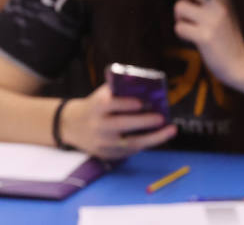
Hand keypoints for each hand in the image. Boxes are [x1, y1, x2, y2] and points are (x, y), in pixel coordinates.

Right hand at [60, 85, 176, 159]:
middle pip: (122, 126)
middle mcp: (98, 126)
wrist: (72, 126)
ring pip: (130, 143)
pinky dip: (145, 144)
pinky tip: (158, 137)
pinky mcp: (107, 155)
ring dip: (153, 138)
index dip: (126, 104)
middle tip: (161, 118)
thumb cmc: (96, 105)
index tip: (142, 102)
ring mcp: (102, 143)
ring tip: (171, 130)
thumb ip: (120, 90)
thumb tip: (148, 88)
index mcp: (96, 107)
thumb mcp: (102, 94)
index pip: (111, 105)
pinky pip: (129, 151)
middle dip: (144, 122)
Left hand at [174, 0, 243, 86]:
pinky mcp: (205, 37)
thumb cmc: (228, 39)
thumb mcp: (225, 13)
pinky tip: (192, 39)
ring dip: (180, 18)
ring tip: (191, 27)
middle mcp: (222, 5)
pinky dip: (182, 33)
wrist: (240, 65)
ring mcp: (213, 21)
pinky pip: (179, 27)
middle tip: (189, 5)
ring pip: (180, 7)